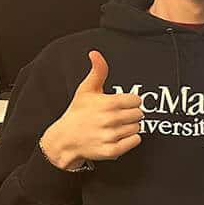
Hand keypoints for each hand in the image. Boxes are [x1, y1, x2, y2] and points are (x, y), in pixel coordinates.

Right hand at [39, 52, 142, 170]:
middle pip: (139, 114)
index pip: (136, 100)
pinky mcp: (111, 150)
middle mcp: (109, 120)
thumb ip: (97, 71)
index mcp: (107, 103)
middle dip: (130, 114)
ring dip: (129, 127)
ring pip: (137, 128)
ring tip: (114, 126)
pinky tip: (117, 136)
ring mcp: (110, 136)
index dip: (130, 102)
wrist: (64, 139)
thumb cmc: (78, 113)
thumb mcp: (86, 90)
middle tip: (116, 116)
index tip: (120, 104)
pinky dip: (130, 139)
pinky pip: (135, 141)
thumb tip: (95, 53)